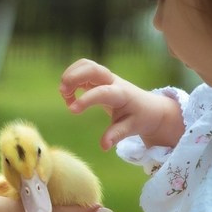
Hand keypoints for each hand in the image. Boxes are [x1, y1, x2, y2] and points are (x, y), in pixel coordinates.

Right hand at [60, 58, 177, 150]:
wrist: (149, 107)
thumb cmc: (140, 118)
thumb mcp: (132, 128)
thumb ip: (116, 135)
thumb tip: (104, 146)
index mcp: (121, 94)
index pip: (102, 92)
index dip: (86, 99)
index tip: (72, 110)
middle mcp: (112, 81)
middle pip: (92, 68)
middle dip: (74, 76)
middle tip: (62, 92)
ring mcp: (105, 77)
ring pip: (85, 64)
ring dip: (70, 75)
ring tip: (65, 95)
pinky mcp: (98, 78)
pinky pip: (82, 69)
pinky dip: (71, 78)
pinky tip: (69, 96)